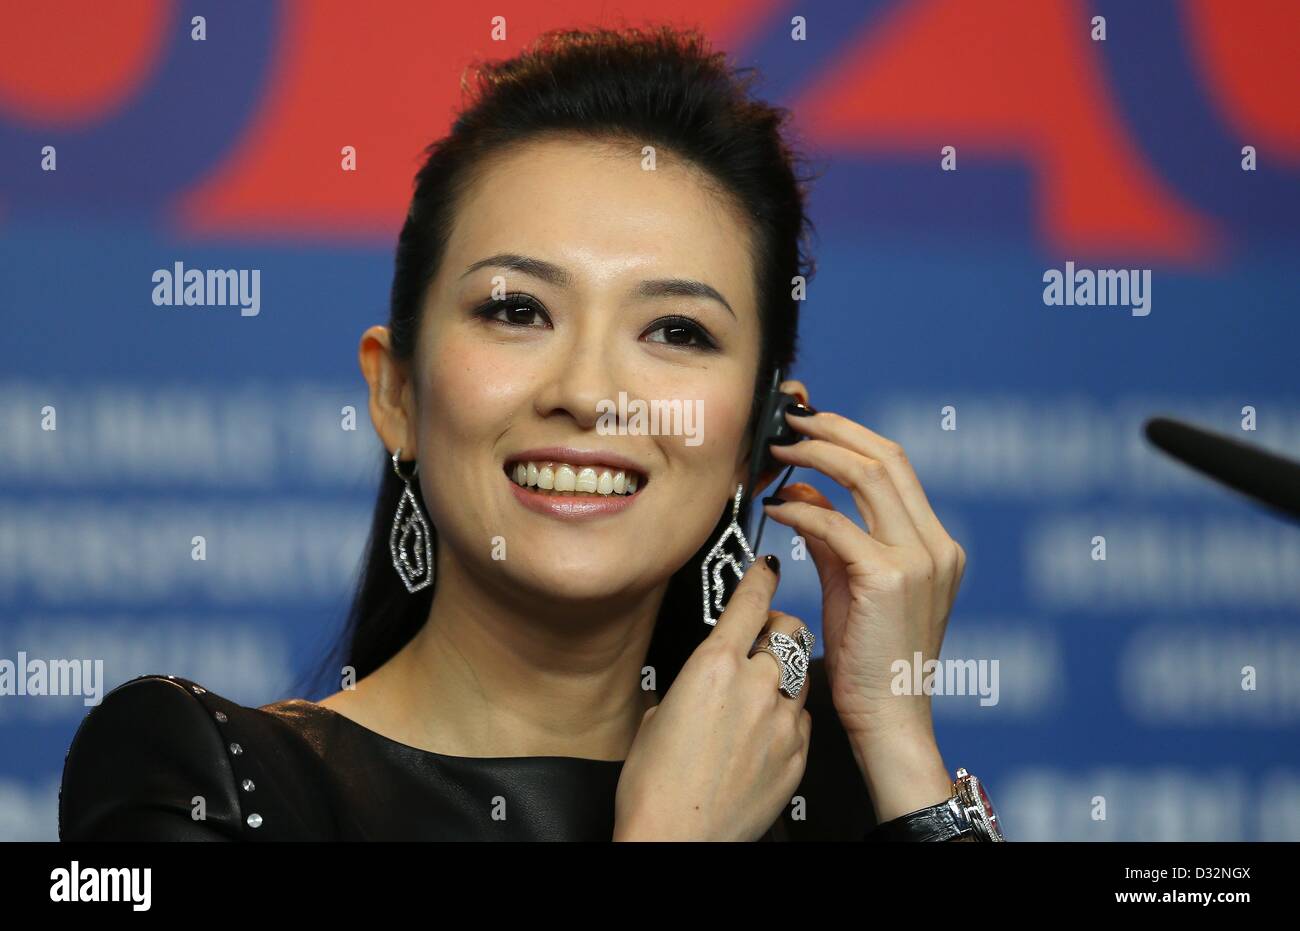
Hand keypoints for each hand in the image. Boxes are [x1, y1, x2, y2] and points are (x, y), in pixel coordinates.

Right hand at [612, 556, 811, 840]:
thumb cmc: (654, 789)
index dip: (760, 577)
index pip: (750, 601)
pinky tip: (762, 736)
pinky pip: (802, 718)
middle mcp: (756, 685)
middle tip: (761, 642)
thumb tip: (691, 682)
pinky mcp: (799, 754)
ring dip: (784, 674)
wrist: (678, 841)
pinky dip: (787, 717)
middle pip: (789, 631)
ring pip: (801, 673)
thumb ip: (683, 686)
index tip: (765, 565)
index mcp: (713, 666)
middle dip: (777, 629)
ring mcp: (783, 720)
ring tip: (758, 698)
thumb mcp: (654, 718)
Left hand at [758, 386, 965, 814]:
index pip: (897, 465)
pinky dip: (800, 510)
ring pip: (868, 476)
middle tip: (788, 424)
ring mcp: (919, 560)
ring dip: (816, 455)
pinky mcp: (889, 579)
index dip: (850, 434)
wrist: (890, 719)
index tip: (809, 424)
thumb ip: (832, 535)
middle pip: (887, 457)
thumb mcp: (851, 583)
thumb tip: (802, 492)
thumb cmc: (870, 660)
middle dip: (832, 430)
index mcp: (936, 543)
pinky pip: (836, 525)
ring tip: (778, 453)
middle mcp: (936, 545)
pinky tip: (775, 510)